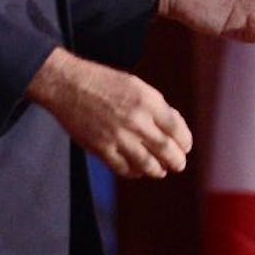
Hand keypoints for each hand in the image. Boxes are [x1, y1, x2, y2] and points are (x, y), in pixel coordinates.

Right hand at [27, 47, 192, 179]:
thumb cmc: (104, 82)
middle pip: (165, 150)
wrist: (69, 85)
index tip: (185, 147)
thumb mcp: (137, 85)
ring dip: (157, 170)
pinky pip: (123, 169)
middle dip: (176, 161)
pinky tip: (137, 171)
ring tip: (161, 171)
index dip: (184, 141)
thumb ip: (155, 106)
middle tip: (179, 164)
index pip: (176, 129)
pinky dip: (134, 173)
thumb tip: (173, 127)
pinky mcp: (101, 149)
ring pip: (147, 164)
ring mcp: (118, 137)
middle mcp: (136, 120)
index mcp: (148, 101)